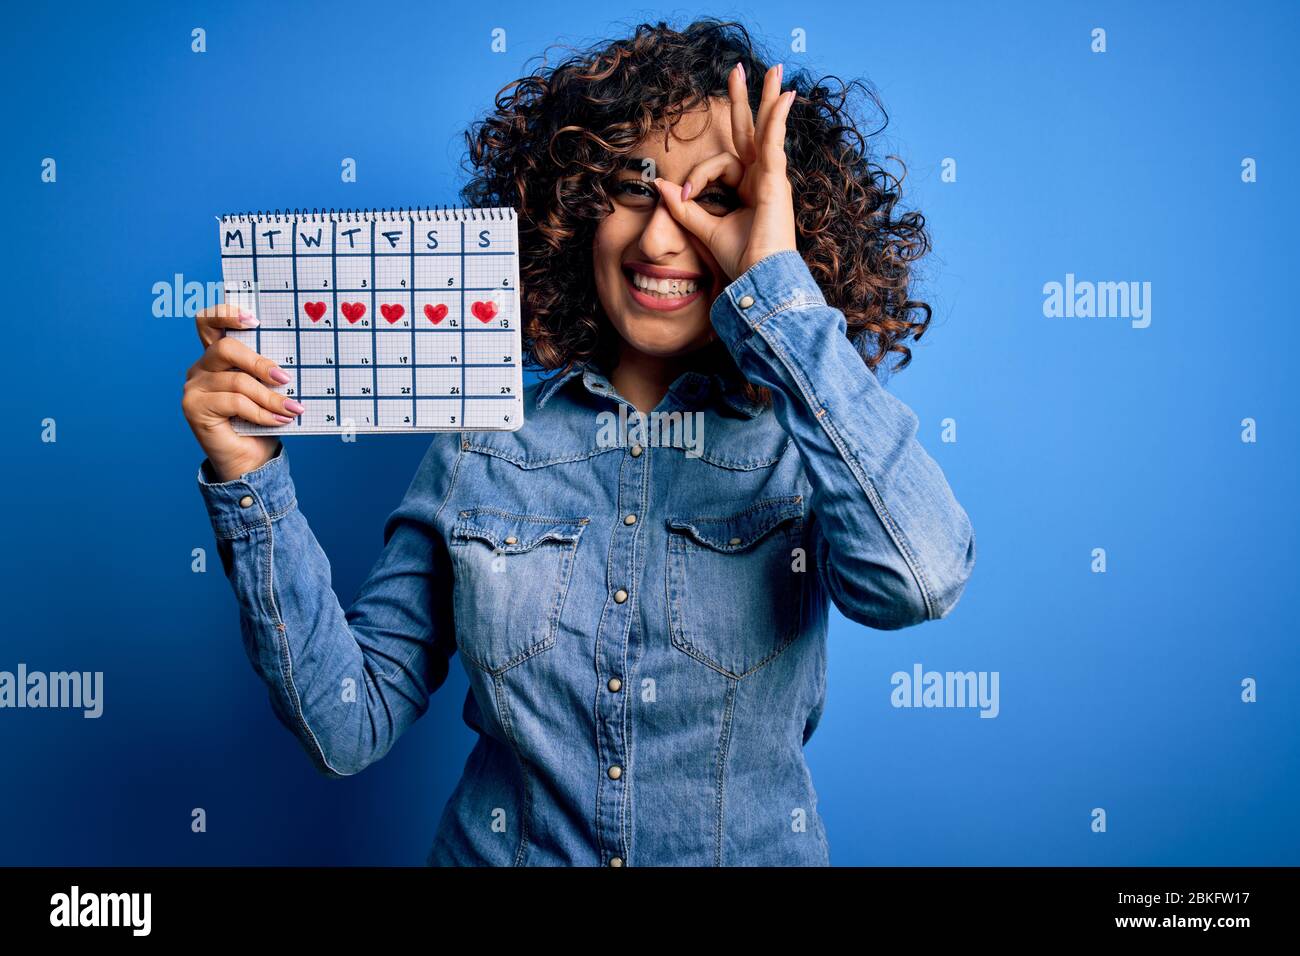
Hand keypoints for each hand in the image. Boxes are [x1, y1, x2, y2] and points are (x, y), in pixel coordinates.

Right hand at [182, 303, 301, 481]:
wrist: (249, 459)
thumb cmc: (261, 420)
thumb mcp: (267, 389)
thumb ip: (269, 371)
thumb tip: (292, 362)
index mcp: (216, 357)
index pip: (208, 322)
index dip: (225, 313)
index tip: (253, 319)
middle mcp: (200, 368)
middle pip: (225, 349)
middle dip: (260, 363)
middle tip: (285, 379)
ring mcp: (194, 387)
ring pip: (236, 381)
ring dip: (270, 397)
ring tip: (292, 409)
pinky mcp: (193, 407)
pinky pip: (234, 402)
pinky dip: (261, 412)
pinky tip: (279, 421)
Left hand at [653, 61, 797, 282]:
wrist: (759, 280)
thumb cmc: (740, 261)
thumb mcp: (704, 229)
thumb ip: (683, 206)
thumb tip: (660, 184)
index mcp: (749, 189)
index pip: (721, 164)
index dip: (698, 176)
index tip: (684, 195)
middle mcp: (763, 179)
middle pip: (751, 131)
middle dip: (746, 101)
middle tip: (738, 70)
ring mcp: (772, 179)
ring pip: (766, 130)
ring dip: (767, 99)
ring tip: (772, 70)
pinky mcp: (775, 181)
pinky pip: (774, 143)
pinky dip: (778, 119)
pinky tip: (784, 96)